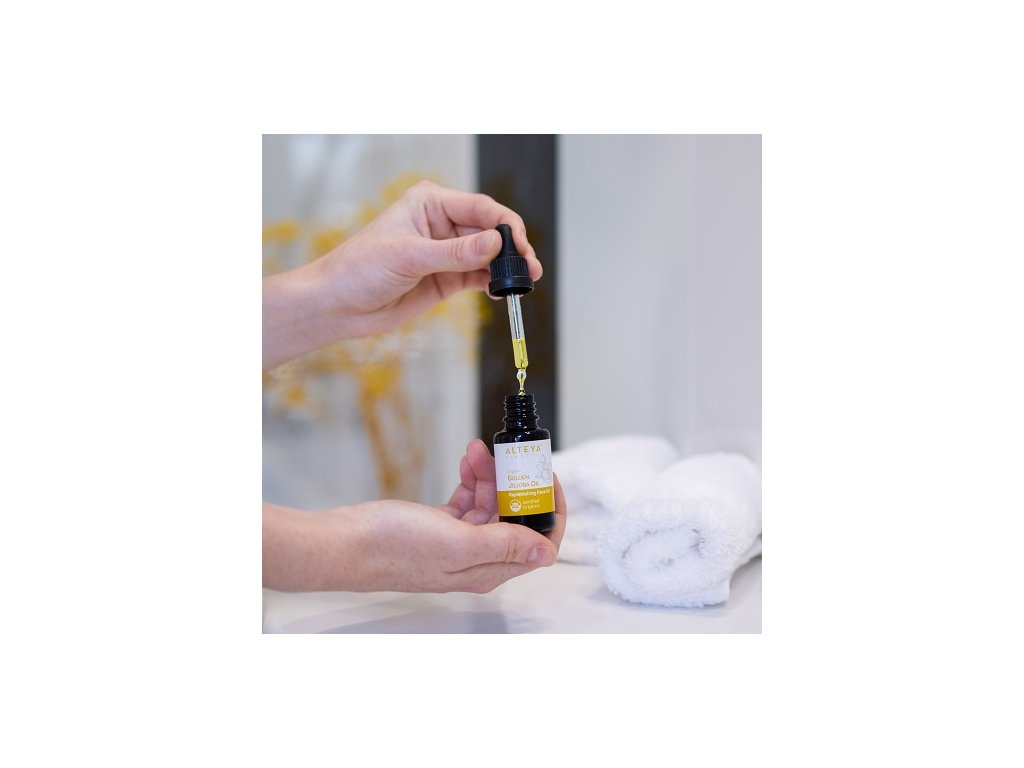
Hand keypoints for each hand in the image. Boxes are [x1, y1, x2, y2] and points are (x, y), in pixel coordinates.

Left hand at [263, 181, 539, 369]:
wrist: (337, 305)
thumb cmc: (358, 269)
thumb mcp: (408, 257)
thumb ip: (455, 252)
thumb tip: (495, 242)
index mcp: (430, 203)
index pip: (480, 207)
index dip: (505, 226)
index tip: (519, 246)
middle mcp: (441, 223)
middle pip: (490, 231)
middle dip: (511, 249)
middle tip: (529, 268)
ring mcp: (445, 252)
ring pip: (488, 256)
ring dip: (507, 268)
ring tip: (525, 282)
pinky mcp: (446, 278)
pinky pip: (479, 277)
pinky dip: (494, 283)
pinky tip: (504, 291)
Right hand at [263, 440, 566, 592]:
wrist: (345, 543)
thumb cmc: (393, 547)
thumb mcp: (456, 543)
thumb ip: (504, 545)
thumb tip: (547, 552)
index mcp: (488, 570)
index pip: (539, 544)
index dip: (549, 511)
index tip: (545, 478)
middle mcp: (477, 560)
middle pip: (516, 520)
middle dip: (516, 485)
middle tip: (510, 455)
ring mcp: (458, 544)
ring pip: (490, 506)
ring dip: (489, 476)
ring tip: (477, 450)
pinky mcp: (439, 528)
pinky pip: (467, 502)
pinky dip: (470, 480)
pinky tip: (466, 461)